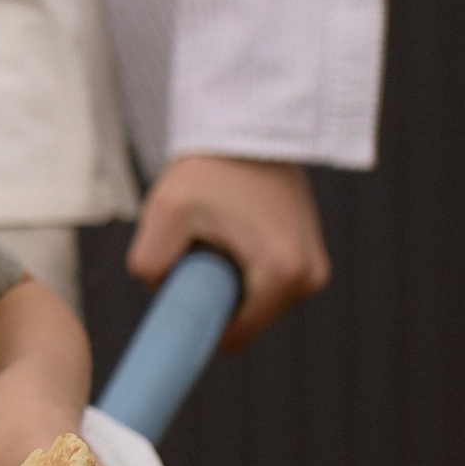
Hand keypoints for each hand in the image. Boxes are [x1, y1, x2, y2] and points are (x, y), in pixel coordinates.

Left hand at [128, 155, 327, 351]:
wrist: (249, 128)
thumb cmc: (209, 168)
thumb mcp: (165, 213)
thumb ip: (149, 265)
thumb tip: (160, 292)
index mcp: (282, 273)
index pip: (234, 337)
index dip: (198, 322)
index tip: (180, 285)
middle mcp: (310, 278)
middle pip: (245, 321)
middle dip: (214, 296)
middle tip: (200, 246)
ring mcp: (315, 269)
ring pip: (254, 303)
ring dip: (227, 281)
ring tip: (219, 234)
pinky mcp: (310, 258)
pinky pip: (265, 284)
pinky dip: (242, 268)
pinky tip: (235, 232)